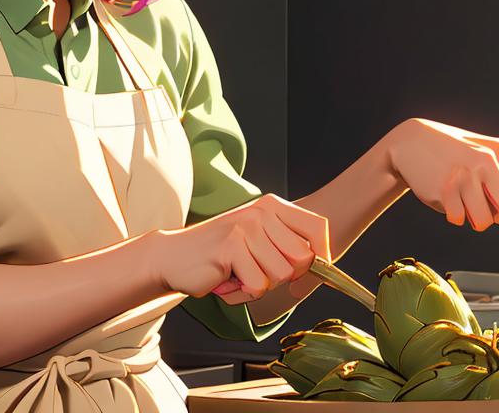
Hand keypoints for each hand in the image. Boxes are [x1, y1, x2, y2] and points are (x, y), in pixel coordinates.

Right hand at [150, 194, 329, 305]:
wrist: (174, 257)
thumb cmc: (220, 255)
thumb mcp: (259, 242)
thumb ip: (288, 247)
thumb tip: (324, 267)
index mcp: (271, 206)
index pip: (317, 227)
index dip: (323, 254)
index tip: (312, 271)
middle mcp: (261, 212)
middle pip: (303, 258)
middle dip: (284, 276)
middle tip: (257, 271)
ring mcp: (246, 228)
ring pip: (281, 276)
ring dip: (260, 285)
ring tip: (238, 274)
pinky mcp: (232, 247)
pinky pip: (258, 286)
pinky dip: (243, 293)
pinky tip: (226, 280)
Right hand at [385, 118, 498, 232]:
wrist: (409, 143)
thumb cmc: (452, 152)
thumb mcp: (482, 152)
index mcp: (498, 151)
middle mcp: (483, 162)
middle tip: (494, 212)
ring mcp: (463, 177)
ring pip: (484, 221)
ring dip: (476, 218)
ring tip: (465, 201)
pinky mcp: (444, 191)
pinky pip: (459, 219)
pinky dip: (455, 215)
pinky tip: (448, 197)